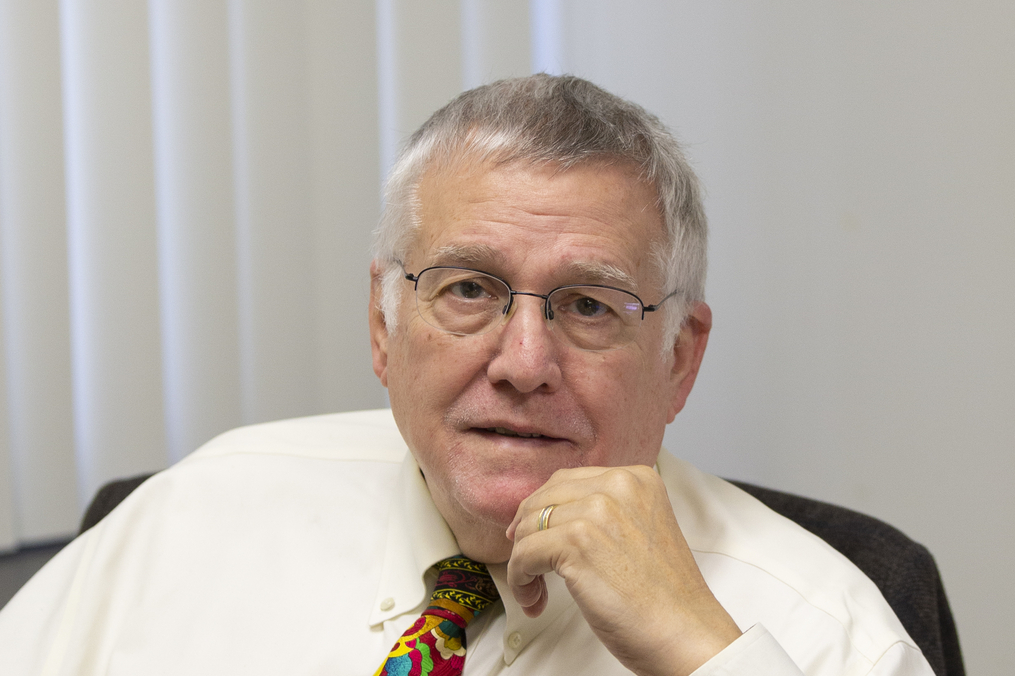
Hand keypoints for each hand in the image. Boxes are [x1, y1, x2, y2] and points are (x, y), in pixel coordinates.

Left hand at [505, 465, 741, 675]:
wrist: (686, 633)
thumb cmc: (663, 596)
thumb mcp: (639, 530)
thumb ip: (604, 512)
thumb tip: (549, 514)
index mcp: (636, 478)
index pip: (566, 481)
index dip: (542, 509)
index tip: (532, 533)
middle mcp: (617, 485)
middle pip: (543, 499)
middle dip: (525, 532)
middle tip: (524, 562)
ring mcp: (597, 511)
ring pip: (528, 528)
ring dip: (522, 562)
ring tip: (534, 590)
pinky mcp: (577, 542)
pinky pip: (524, 554)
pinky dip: (520, 580)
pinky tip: (534, 599)